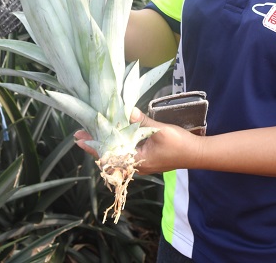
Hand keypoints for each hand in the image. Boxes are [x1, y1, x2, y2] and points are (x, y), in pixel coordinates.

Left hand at [73, 108, 203, 174]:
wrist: (196, 153)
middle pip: (110, 155)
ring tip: (91, 132)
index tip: (79, 138)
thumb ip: (141, 122)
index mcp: (137, 161)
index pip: (109, 155)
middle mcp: (136, 165)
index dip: (93, 146)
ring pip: (117, 153)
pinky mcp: (146, 157)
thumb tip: (125, 111)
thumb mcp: (160, 130)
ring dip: (105, 142)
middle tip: (78, 132)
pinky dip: (117, 142)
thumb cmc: (179, 144)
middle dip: (95, 143)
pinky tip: (113, 134)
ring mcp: (141, 162)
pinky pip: (126, 151)